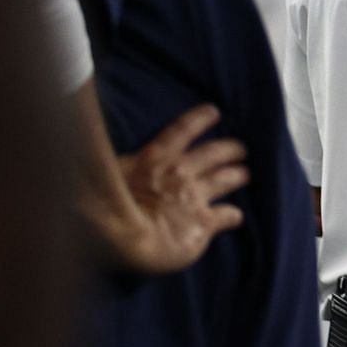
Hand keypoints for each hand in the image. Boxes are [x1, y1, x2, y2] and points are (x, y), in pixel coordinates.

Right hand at [86, 104, 248, 274]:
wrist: (118, 235)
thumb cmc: (102, 203)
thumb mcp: (108, 172)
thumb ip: (126, 162)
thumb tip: (129, 157)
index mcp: (155, 158)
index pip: (182, 130)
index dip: (200, 119)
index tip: (214, 111)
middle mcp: (180, 172)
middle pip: (213, 153)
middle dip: (229, 149)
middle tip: (240, 149)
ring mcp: (194, 196)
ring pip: (225, 179)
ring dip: (237, 175)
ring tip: (244, 174)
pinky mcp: (203, 221)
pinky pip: (226, 215)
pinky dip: (233, 216)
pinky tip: (236, 217)